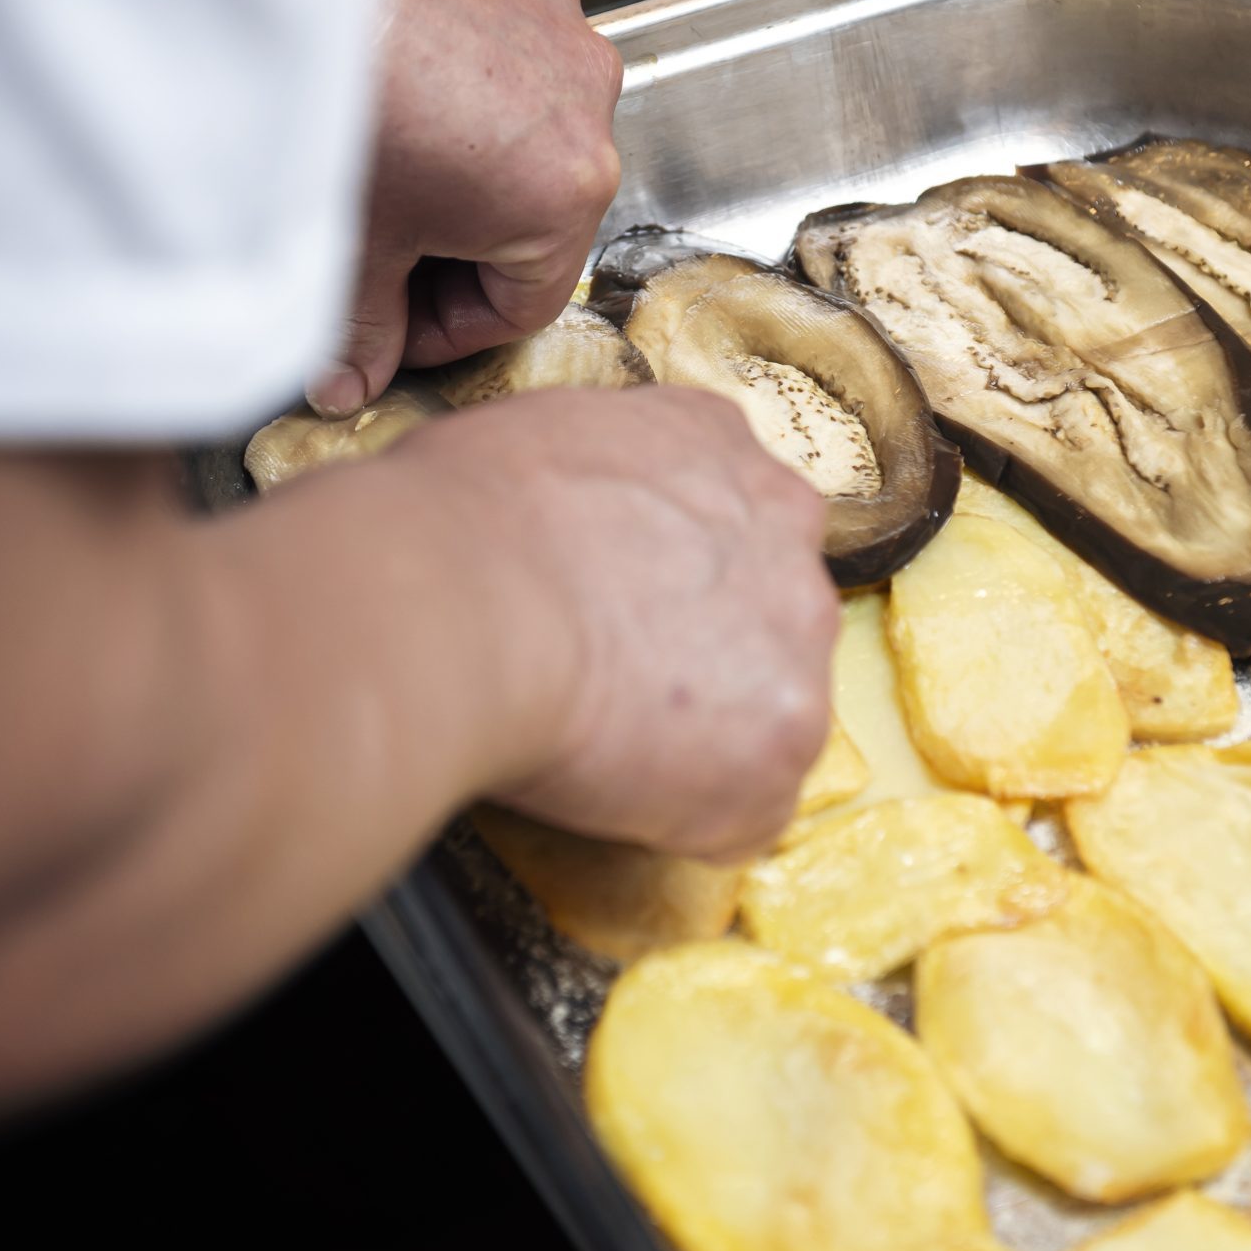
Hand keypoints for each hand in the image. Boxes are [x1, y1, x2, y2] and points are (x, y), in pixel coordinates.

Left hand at [312, 0, 622, 413]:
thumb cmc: (317, 100)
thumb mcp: (341, 245)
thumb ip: (360, 330)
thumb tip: (350, 380)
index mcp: (566, 186)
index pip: (524, 300)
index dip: (445, 332)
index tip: (391, 331)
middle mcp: (584, 89)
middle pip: (529, 201)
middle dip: (452, 235)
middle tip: (369, 247)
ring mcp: (546, 1)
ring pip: (514, 104)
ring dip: (458, 139)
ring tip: (371, 144)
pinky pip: (488, 16)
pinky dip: (445, 49)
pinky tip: (375, 62)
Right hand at [383, 385, 839, 860]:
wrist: (455, 603)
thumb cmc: (453, 521)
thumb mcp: (528, 440)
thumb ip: (586, 479)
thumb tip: (550, 524)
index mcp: (713, 438)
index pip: (719, 510)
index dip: (664, 570)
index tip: (617, 605)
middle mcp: (782, 524)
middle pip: (762, 605)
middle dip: (701, 649)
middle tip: (609, 677)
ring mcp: (797, 636)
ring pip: (764, 705)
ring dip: (700, 732)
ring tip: (599, 735)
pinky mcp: (781, 742)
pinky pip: (742, 802)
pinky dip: (682, 812)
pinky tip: (609, 786)